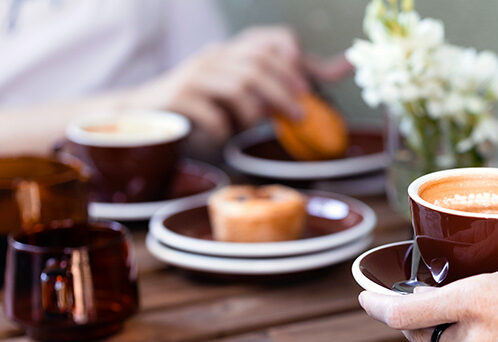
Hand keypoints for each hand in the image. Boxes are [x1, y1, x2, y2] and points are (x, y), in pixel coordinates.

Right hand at [128, 26, 351, 142]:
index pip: (271, 39)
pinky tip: (222, 136)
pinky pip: (212, 113)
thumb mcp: (248, 94)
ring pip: (239, 86)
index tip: (307, 88)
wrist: (143, 116)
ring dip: (255, 112)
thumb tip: (344, 67)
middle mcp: (215, 57)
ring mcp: (195, 75)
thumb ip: (289, 83)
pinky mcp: (179, 98)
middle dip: (284, 92)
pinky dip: (224, 129)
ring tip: (254, 128)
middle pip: (258, 63)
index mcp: (233, 52)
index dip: (294, 59)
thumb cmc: (205, 106)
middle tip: (299, 117)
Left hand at [359, 262, 497, 341]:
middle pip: (439, 333)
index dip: (379, 305)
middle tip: (473, 308)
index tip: (367, 298)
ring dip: (487, 338)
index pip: (406, 311)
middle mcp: (476, 340)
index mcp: (477, 300)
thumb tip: (464, 303)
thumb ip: (486, 284)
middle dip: (446, 321)